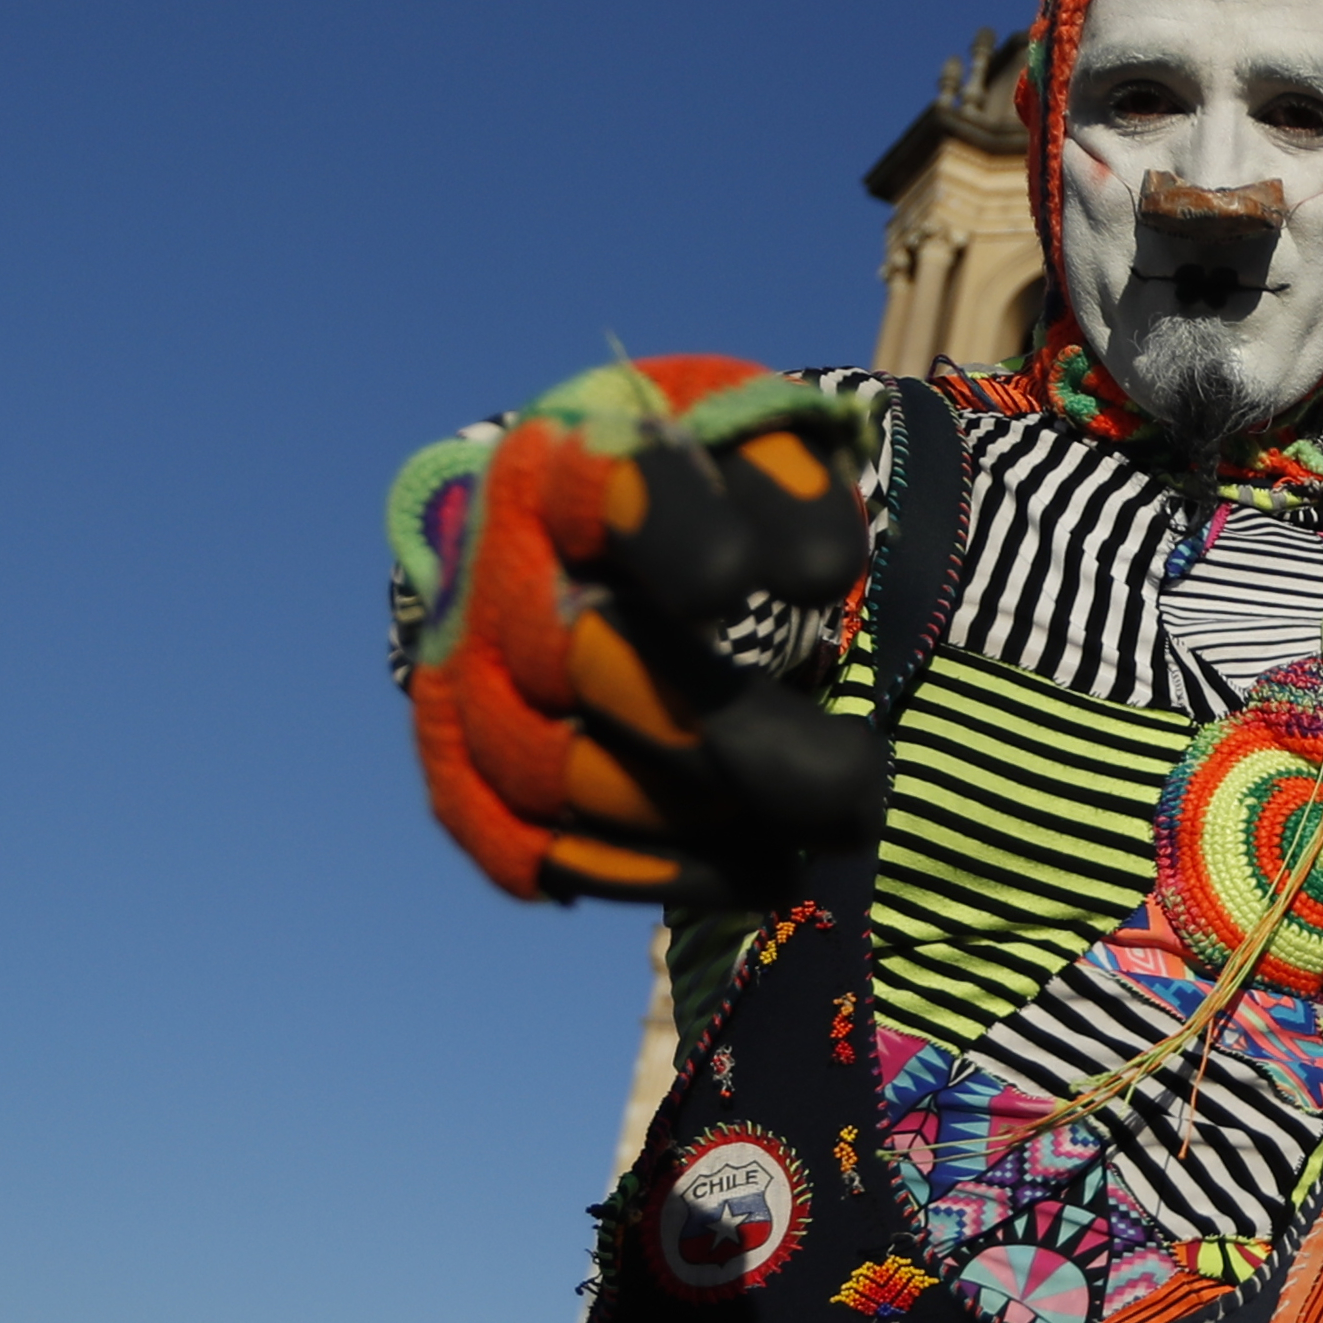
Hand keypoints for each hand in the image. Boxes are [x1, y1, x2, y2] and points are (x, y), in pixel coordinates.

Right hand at [396, 362, 879, 906]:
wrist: (593, 540)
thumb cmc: (696, 491)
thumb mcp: (751, 448)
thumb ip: (789, 483)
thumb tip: (821, 573)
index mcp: (564, 467)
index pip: (612, 488)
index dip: (691, 533)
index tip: (820, 577)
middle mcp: (493, 573)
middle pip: (581, 658)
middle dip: (733, 727)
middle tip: (855, 775)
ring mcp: (466, 683)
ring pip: (556, 772)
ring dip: (702, 808)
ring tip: (826, 818)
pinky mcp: (467, 778)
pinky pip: (532, 853)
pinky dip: (653, 873)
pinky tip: (760, 869)